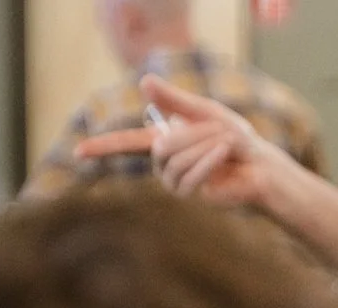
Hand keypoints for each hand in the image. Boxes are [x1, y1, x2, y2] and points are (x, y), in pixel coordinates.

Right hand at [75, 75, 292, 208]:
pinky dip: (207, 160)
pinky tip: (222, 152)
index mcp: (162, 141)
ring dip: (203, 146)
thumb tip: (144, 82)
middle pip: (160, 147)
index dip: (101, 148)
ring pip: (174, 161)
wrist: (259, 165)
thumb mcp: (204, 112)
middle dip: (193, 133)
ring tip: (225, 143)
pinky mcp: (191, 196)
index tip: (77, 153)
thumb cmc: (234, 139)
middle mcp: (163, 164)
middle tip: (220, 130)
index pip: (125, 144)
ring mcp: (175, 183)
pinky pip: (189, 175)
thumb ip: (175, 101)